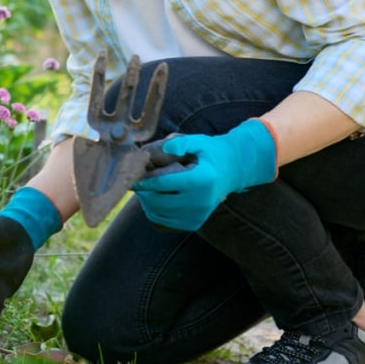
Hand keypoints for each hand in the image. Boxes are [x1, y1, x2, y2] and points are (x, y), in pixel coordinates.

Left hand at [131, 119, 276, 230]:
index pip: (164, 184)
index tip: (131, 177)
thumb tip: (160, 150)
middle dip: (143, 193)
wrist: (233, 170)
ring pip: (161, 214)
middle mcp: (201, 201)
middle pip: (160, 202)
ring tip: (144, 190)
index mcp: (201, 180)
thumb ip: (180, 143)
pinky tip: (154, 200)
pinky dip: (156, 213)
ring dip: (147, 204)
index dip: (145, 181)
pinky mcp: (195, 223)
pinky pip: (167, 223)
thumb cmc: (212, 153)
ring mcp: (199, 215)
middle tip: (135, 182)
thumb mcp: (199, 141)